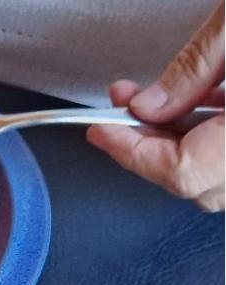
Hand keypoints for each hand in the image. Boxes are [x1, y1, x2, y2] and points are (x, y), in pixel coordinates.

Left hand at [87, 1, 223, 211]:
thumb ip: (191, 73)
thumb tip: (146, 109)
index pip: (185, 173)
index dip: (134, 155)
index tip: (102, 131)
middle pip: (200, 180)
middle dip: (151, 146)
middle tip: (123, 110)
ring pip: (222, 174)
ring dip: (180, 142)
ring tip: (156, 101)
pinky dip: (214, 135)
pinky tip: (201, 103)